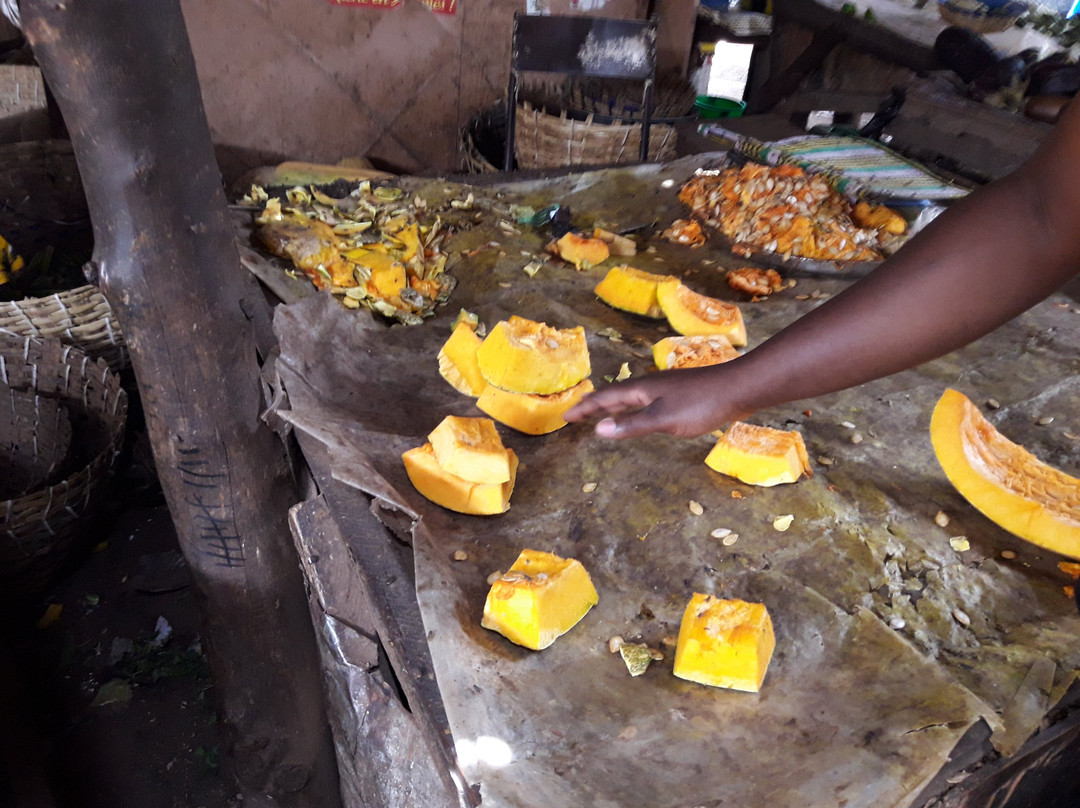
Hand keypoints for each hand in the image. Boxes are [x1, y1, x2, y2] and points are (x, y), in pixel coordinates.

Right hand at [564, 364, 751, 438]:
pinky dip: (632, 408)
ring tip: (602, 413)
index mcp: (641, 389)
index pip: (605, 398)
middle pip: (615, 394)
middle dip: (594, 404)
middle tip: (576, 413)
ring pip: (630, 397)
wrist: (738, 389)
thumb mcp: (663, 420)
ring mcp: (665, 388)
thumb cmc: (700, 405)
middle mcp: (649, 385)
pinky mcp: (679, 394)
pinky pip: (645, 401)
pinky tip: (641, 414)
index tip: (565, 416)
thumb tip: (598, 430)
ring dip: (613, 406)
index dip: (585, 408)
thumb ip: (631, 425)